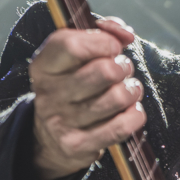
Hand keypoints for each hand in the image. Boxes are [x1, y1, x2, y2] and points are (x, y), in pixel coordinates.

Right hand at [28, 17, 146, 179]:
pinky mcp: (77, 145)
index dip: (103, 41)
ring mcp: (61, 121)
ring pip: (116, 98)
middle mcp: (48, 93)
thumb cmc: (74, 86)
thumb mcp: (77, 56)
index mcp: (44, 66)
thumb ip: (102, 33)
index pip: (71, 45)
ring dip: (132, 91)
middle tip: (123, 70)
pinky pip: (120, 127)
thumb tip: (125, 34)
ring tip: (129, 90)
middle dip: (123, 67)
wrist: (52, 138)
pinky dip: (135, 116)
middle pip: (103, 71)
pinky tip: (131, 111)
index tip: (114, 46)